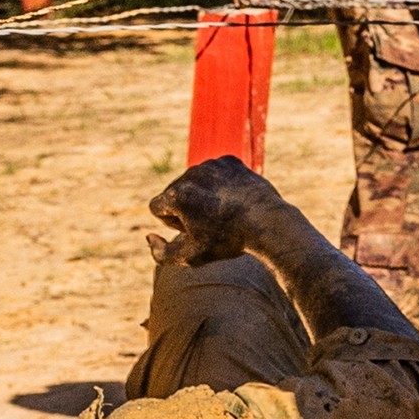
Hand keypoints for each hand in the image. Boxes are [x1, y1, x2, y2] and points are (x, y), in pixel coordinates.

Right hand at [152, 153, 297, 263]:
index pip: (157, 207)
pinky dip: (218, 185)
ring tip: (221, 212)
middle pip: (174, 193)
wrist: (268, 223)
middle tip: (209, 223)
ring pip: (193, 182)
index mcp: (178, 194)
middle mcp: (192, 174)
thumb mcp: (190, 257)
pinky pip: (212, 173)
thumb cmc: (228, 241)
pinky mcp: (230, 161)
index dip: (172, 223)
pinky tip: (232, 200)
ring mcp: (212, 164)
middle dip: (185, 209)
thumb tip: (149, 236)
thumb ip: (160, 253)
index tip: (191, 230)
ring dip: (200, 196)